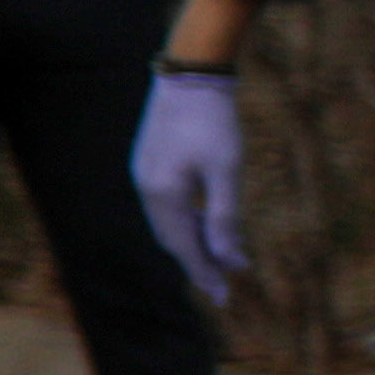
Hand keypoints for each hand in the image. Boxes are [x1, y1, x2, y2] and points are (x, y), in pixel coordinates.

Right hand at [132, 69, 243, 297]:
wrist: (190, 75)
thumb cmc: (214, 121)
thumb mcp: (226, 170)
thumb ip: (225, 216)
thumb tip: (231, 259)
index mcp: (163, 194)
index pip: (185, 247)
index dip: (205, 274)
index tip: (224, 298)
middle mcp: (146, 188)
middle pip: (172, 239)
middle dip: (198, 263)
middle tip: (223, 286)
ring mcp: (144, 174)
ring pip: (168, 222)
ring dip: (193, 241)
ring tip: (220, 259)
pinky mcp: (149, 163)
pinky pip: (165, 204)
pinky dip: (185, 220)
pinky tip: (205, 222)